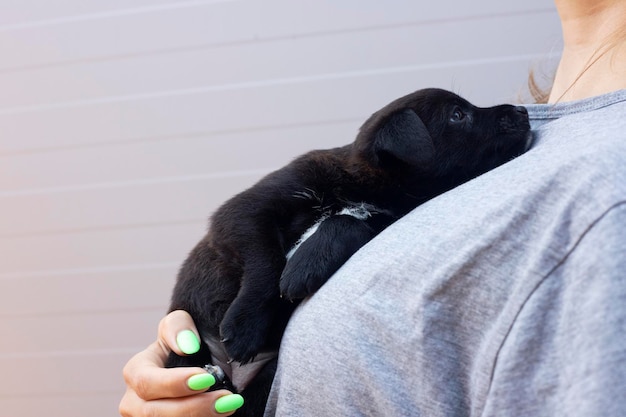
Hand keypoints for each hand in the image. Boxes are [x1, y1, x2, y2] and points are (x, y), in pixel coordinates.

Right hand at [119, 310, 243, 415]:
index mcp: (135, 372)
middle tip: (227, 399)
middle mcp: (134, 402)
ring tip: (229, 406)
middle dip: (194, 407)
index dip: (174, 383)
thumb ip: (179, 326)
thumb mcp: (179, 323)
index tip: (206, 378)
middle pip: (156, 413)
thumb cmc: (184, 343)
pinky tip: (221, 416)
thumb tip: (187, 346)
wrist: (195, 363)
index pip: (147, 382)